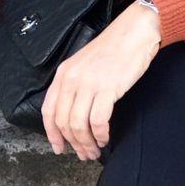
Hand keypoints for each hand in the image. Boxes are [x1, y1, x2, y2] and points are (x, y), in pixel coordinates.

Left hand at [42, 3, 160, 159]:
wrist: (135, 31)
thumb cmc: (115, 48)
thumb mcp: (85, 63)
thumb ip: (75, 84)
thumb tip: (73, 114)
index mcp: (64, 73)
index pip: (49, 110)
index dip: (52, 134)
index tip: (59, 148)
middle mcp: (72, 79)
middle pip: (64, 122)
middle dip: (73, 143)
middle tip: (84, 154)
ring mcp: (89, 83)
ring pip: (79, 125)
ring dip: (86, 143)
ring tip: (95, 150)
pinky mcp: (108, 87)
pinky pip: (98, 121)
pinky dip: (101, 134)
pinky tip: (105, 138)